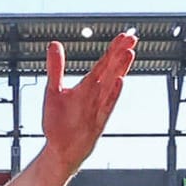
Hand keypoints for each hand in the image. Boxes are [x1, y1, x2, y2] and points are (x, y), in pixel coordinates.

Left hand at [40, 32, 137, 175]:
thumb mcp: (53, 91)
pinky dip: (113, 94)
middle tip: (133, 38)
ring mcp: (98, 109)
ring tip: (129, 53)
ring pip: (112, 86)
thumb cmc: (58, 122)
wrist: (60, 150)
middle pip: (111, 71)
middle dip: (121, 54)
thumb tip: (54, 44)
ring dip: (120, 70)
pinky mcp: (97, 123)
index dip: (113, 49)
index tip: (125, 35)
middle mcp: (95, 96)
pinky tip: (120, 81)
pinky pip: (107, 107)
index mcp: (87, 86)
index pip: (103, 64)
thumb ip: (56, 68)